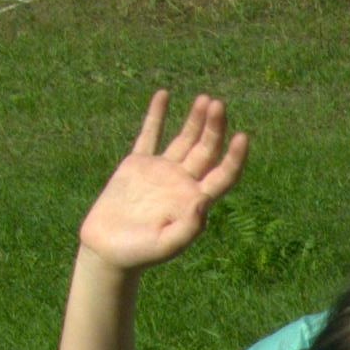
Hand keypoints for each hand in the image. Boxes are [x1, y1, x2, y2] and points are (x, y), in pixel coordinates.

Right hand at [77, 90, 248, 272]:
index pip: (223, 175)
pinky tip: (164, 95)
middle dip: (214, 128)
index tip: (242, 137)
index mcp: (195, 201)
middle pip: (206, 150)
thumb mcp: (165, 246)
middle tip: (218, 105)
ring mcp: (161, 171)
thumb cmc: (138, 254)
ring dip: (195, 119)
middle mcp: (182, 183)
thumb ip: (187, 229)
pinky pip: (149, 134)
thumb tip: (203, 203)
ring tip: (205, 99)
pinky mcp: (136, 165)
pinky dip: (156, 115)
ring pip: (184, 139)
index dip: (235, 157)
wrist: (106, 250)